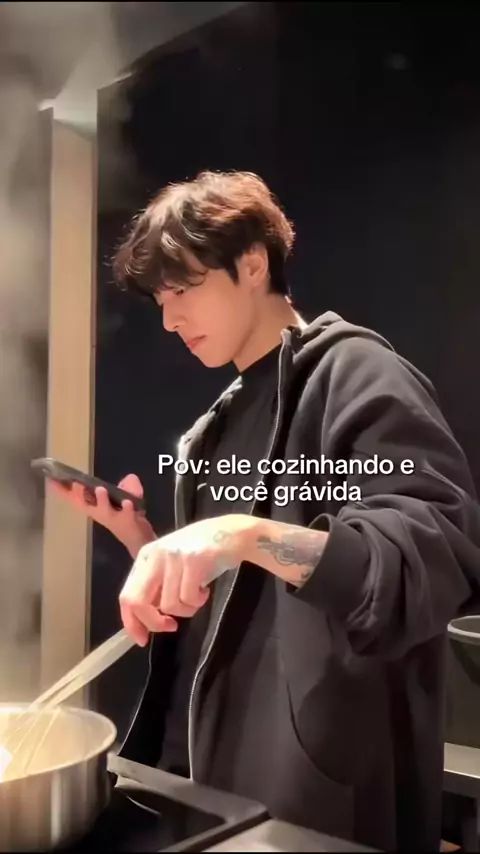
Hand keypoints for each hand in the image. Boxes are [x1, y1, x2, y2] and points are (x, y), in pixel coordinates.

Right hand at [48, 473, 155, 557]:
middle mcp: (101, 514)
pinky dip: (128, 508)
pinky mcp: (129, 522)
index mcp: (94, 508)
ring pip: (105, 510)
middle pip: (86, 505)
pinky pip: (128, 514)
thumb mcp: (123, 498)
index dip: (63, 491)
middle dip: (79, 495)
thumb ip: (124, 486)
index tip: (50, 480)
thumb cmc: (127, 517)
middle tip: (74, 484)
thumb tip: (127, 480)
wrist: (140, 540)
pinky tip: (128, 503)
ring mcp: (114, 519)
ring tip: (100, 490)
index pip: (76, 499)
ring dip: (102, 500)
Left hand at [119, 514, 257, 645]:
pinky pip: (188, 598)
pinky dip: (198, 602)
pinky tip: (205, 590)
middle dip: (153, 622)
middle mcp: (155, 555)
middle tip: (170, 627)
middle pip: (139, 602)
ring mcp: (174, 556)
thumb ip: (157, 586)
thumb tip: (147, 618)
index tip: (142, 639)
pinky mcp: (193, 560)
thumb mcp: (172, 564)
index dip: (132, 622)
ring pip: (168, 605)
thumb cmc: (203, 551)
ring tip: (197, 597)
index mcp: (145, 556)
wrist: (233, 533)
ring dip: (186, 611)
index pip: (127, 595)